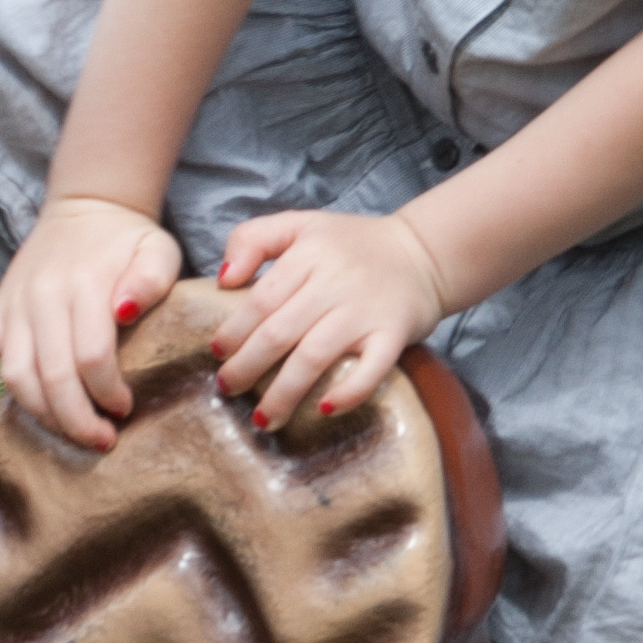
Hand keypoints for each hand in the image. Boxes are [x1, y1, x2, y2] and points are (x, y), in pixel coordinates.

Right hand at [0, 196, 184, 448]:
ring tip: (69, 434)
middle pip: (51, 375)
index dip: (107, 392)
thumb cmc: (128, 238)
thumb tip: (125, 313)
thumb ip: (151, 279)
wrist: (88, 204)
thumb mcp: (158, 250)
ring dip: (40, 414)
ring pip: (16, 375)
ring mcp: (14, 306)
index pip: (90, 356)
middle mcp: (42, 297)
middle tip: (102, 439)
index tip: (124, 409)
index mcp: (84, 284)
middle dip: (77, 418)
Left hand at [209, 209, 451, 430]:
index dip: (234, 331)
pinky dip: (348, 393)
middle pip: (279, 333)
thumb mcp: (302, 224)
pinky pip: (371, 369)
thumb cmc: (354, 245)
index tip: (218, 354)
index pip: (260, 299)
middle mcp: (336, 281)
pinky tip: (324, 410)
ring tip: (262, 418)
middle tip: (229, 389)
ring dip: (283, 393)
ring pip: (314, 357)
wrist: (424, 252)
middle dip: (247, 368)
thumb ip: (254, 237)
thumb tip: (224, 278)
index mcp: (309, 253)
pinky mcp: (394, 333)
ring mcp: (365, 310)